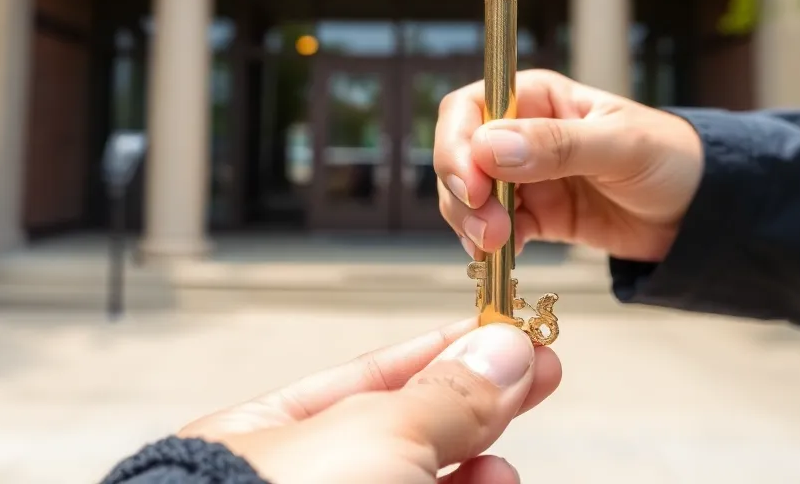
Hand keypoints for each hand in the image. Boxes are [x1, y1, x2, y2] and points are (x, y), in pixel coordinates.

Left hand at [181, 320, 560, 483]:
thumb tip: (503, 348)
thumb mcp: (373, 436)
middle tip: (536, 375)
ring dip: (474, 466)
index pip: (365, 379)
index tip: (501, 334)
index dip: (439, 351)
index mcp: (263, 440)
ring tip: (506, 460)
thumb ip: (443, 395)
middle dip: (472, 406)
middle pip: (401, 435)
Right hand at [434, 69, 704, 261]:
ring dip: (471, 224)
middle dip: (462, 194)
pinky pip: (494, 230)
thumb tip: (489, 147)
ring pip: (469, 197)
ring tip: (495, 249)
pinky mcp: (536, 217)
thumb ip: (557, 145)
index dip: (458, 145)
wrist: (704, 213)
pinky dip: (488, 247)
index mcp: (538, 97)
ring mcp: (525, 177)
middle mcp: (522, 133)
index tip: (470, 186)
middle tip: (487, 231)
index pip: (471, 108)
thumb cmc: (673, 159)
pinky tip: (502, 259)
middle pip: (460, 155)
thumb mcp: (621, 146)